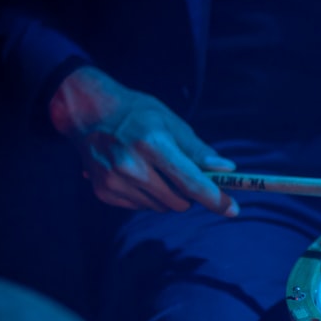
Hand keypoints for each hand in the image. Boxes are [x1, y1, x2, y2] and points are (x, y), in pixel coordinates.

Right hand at [50, 66, 238, 215]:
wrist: (87, 111)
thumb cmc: (137, 113)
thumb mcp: (171, 122)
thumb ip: (198, 150)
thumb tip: (227, 169)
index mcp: (152, 144)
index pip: (191, 182)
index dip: (215, 198)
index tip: (232, 209)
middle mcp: (131, 166)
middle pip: (179, 201)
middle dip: (190, 193)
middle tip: (186, 174)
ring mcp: (114, 181)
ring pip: (161, 207)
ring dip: (169, 195)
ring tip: (156, 169)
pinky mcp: (104, 192)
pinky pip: (141, 207)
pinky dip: (148, 196)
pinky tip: (138, 174)